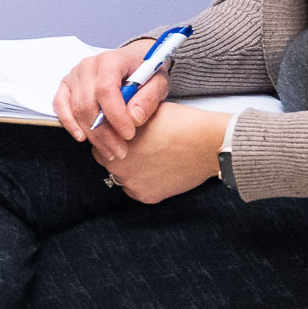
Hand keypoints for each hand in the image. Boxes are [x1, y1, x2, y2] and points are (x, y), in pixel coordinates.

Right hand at [55, 40, 162, 164]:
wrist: (132, 62)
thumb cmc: (144, 72)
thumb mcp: (158, 82)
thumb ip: (148, 99)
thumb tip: (133, 118)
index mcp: (111, 60)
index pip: (106, 90)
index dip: (116, 115)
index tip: (129, 134)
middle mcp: (89, 66)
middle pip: (89, 104)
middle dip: (105, 133)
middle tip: (121, 150)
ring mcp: (74, 75)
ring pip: (76, 110)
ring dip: (92, 135)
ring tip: (110, 150)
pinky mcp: (66, 85)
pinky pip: (60, 106)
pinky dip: (69, 123)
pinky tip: (82, 137)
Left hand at [98, 103, 227, 203]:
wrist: (207, 143)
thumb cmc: (179, 123)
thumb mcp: (145, 112)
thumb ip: (126, 119)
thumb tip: (116, 120)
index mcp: (113, 141)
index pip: (101, 143)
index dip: (113, 139)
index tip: (125, 138)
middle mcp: (116, 165)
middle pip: (109, 162)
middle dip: (121, 156)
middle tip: (141, 150)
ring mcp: (131, 183)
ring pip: (123, 178)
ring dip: (133, 171)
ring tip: (153, 160)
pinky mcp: (146, 196)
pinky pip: (139, 191)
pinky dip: (146, 183)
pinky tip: (160, 171)